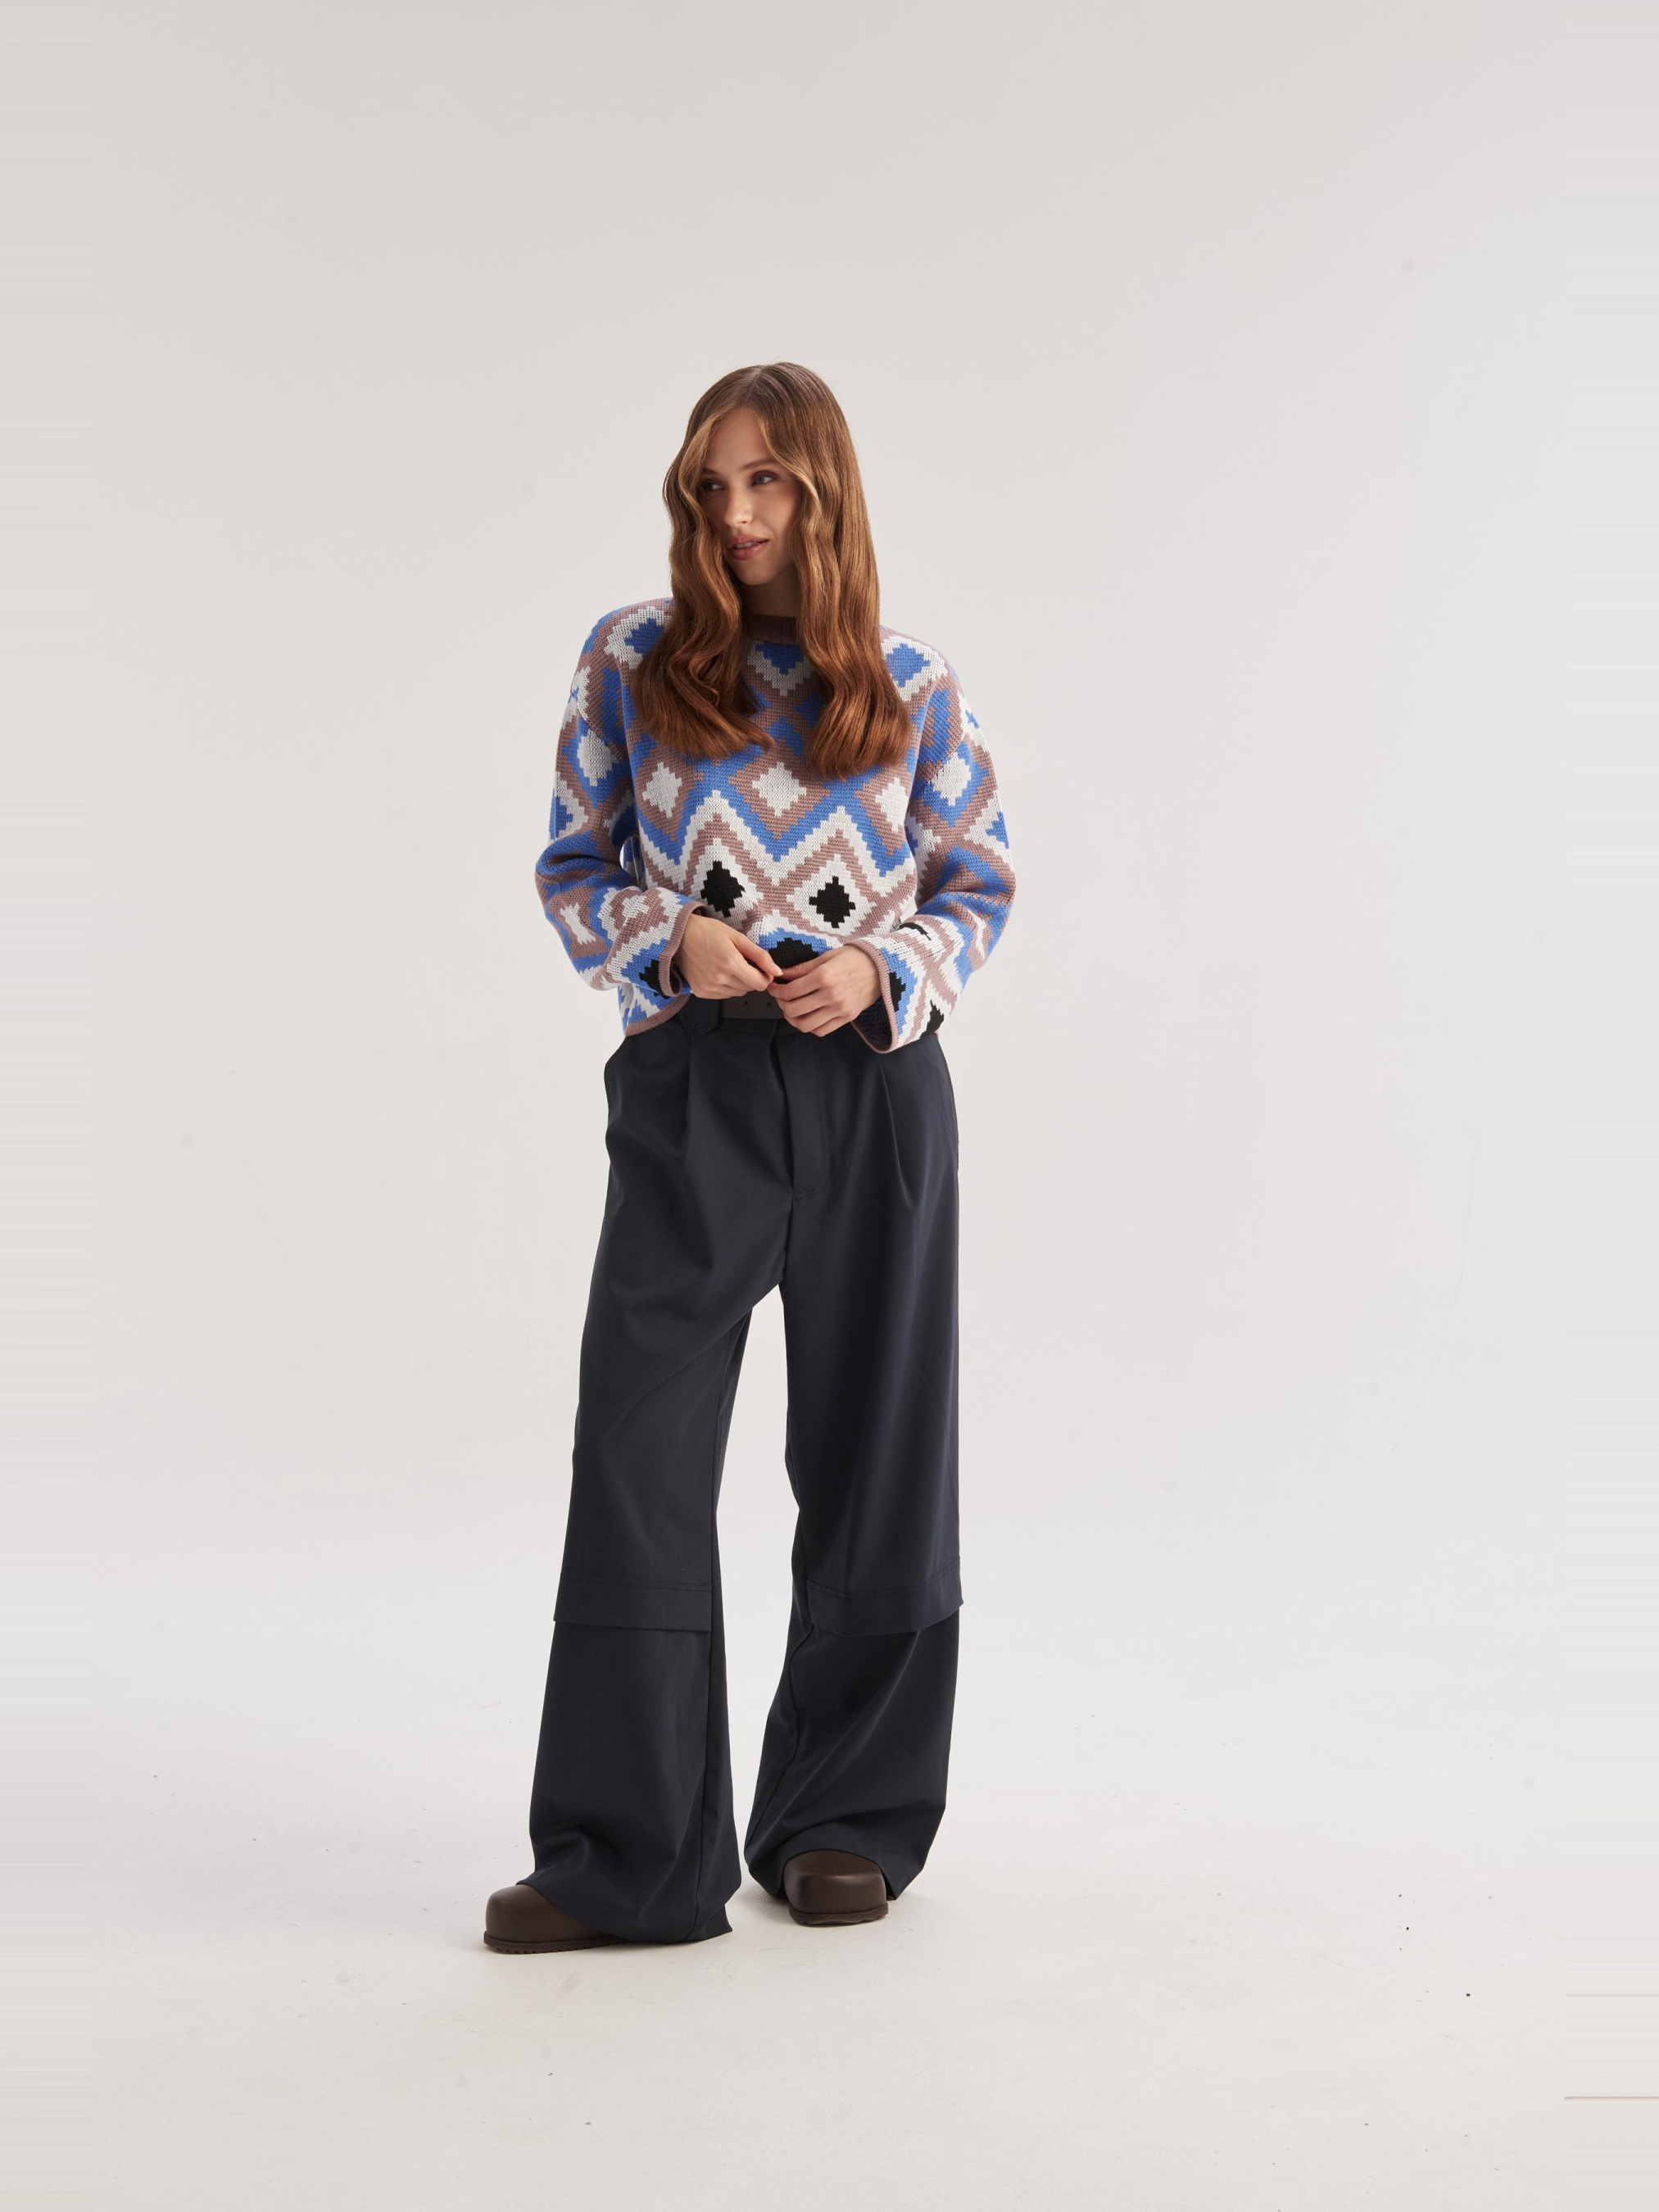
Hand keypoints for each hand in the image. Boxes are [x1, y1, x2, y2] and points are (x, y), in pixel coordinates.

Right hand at [676, 912, 781, 997]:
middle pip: (749, 989)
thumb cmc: (708, 932)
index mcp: (731, 963)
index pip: (760, 984)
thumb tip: (777, 971)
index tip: (762, 968)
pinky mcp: (702, 992)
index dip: (765, 977)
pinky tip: (719, 972)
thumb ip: (759, 955)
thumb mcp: (737, 937)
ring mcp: (709, 987)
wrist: (679, 936)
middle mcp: (720, 978)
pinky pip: (724, 995)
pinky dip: (727, 987)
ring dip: (739, 983)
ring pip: (738, 993)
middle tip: (742, 962)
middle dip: (751, 977)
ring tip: (729, 966)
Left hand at [765, 946, 882, 1036]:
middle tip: (781, 998)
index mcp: (824, 977)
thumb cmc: (854, 958)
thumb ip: (802, 968)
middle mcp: (831, 996)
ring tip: (792, 1009)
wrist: (883, 968)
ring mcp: (840, 1010)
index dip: (776, 991)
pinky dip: (810, 1026)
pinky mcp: (847, 1018)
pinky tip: (807, 1016)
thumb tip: (780, 974)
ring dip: (793, 1019)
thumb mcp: (827, 957)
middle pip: (794, 1010)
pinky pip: (821, 1031)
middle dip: (781, 1004)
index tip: (773, 988)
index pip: (790, 991)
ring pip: (805, 1025)